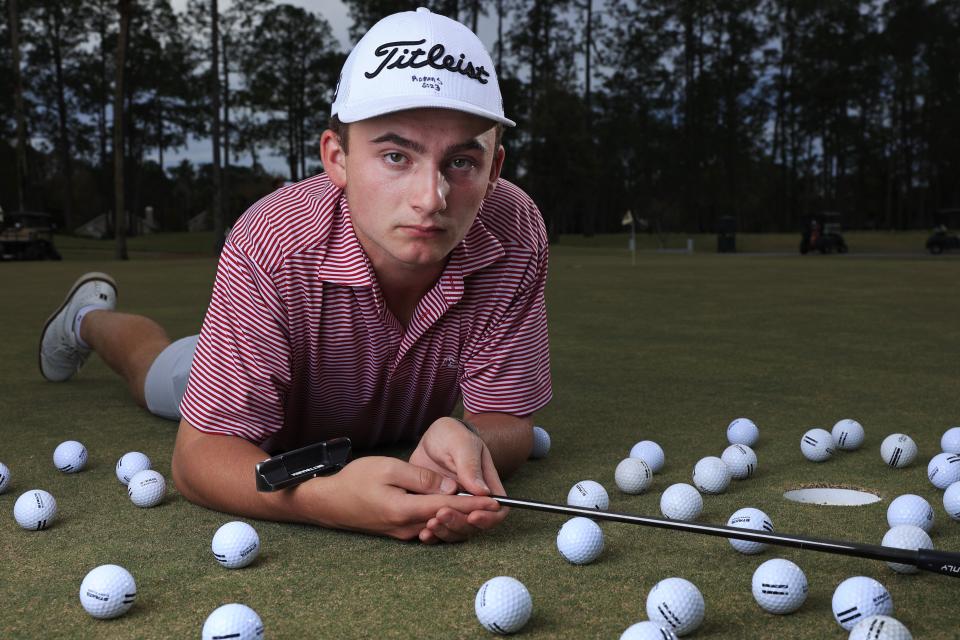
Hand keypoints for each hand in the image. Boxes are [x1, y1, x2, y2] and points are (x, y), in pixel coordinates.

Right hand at [313, 456, 500, 542]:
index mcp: (405, 510)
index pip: (449, 508)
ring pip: (439, 526)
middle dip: (474, 515)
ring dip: (461, 519)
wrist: (328, 501)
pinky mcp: (399, 531)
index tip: (496, 502)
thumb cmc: (355, 480)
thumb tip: (449, 487)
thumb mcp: (389, 469)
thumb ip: (421, 478)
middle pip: (448, 521)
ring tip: (483, 510)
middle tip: (498, 508)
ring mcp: (403, 532)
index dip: (475, 505)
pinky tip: (454, 511)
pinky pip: (428, 526)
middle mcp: (407, 527)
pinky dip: (444, 520)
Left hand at [409, 417, 508, 542]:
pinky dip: (433, 535)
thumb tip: (483, 492)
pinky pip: (438, 530)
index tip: (472, 515)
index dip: (488, 518)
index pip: (498, 510)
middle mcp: (472, 502)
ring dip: (445, 532)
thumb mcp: (462, 444)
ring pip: (457, 532)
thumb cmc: (452, 436)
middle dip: (460, 524)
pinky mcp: (436, 511)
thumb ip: (471, 466)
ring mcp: (454, 508)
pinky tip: (423, 534)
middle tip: (441, 514)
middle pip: (475, 526)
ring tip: (430, 524)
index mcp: (487, 486)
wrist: (430, 439)